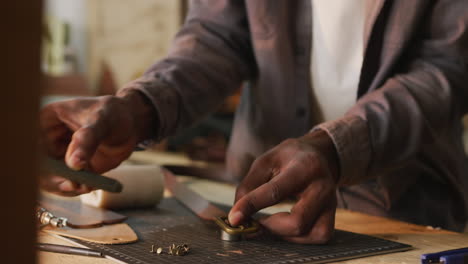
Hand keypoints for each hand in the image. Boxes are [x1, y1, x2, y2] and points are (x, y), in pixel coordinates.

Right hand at [39, 91, 155, 195]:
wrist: (131, 124)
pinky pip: (66, 184)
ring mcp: (59, 155)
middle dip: (52, 179)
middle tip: (73, 185)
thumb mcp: (102, 121)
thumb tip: (74, 164)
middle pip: (36, 165)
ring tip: (86, 186)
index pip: (29, 143)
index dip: (34, 160)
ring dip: (65, 186)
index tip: (49, 173)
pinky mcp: (72, 169)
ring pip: (50, 178)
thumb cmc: (114, 113)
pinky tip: (91, 185)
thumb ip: (88, 140)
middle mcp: (48, 140)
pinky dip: (75, 189)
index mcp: (47, 120)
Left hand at [228, 130, 338, 243]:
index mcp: (303, 167)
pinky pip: (319, 235)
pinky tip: (286, 226)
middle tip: (255, 222)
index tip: (234, 218)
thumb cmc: (288, 158)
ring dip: (284, 234)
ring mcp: (331, 202)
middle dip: (270, 228)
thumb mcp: (265, 161)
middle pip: (297, 221)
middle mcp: (322, 186)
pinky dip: (299, 237)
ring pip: (310, 233)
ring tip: (271, 223)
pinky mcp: (332, 214)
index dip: (251, 206)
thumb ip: (249, 186)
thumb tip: (237, 215)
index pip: (275, 191)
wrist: (319, 154)